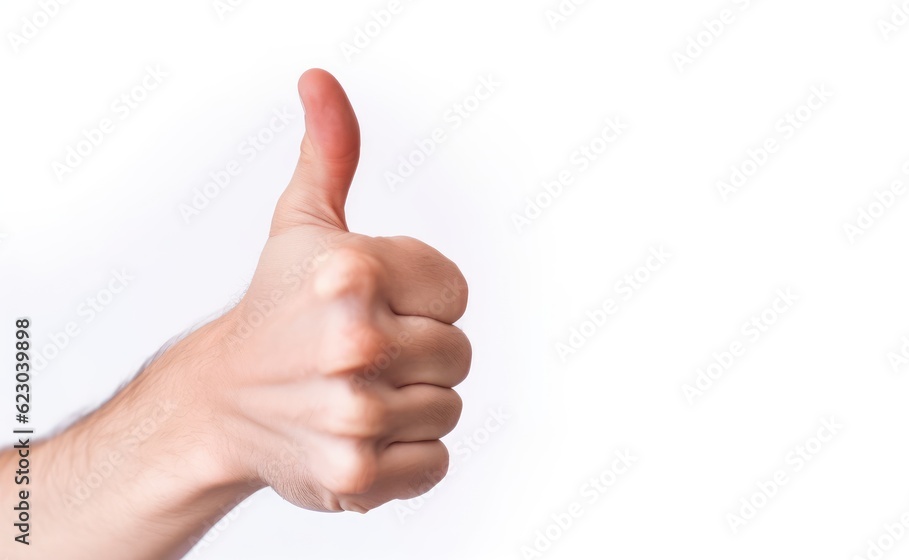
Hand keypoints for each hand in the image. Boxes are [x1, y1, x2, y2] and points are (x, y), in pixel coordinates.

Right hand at [196, 69, 471, 512]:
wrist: (220, 403)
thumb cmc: (275, 308)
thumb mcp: (301, 224)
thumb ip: (330, 152)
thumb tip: (321, 82)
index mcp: (347, 273)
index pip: (457, 293)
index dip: (421, 298)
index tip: (372, 303)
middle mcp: (351, 343)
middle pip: (458, 354)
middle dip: (418, 353)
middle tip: (360, 353)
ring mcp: (353, 414)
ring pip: (448, 408)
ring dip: (410, 404)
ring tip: (355, 391)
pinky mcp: (356, 475)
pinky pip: (434, 463)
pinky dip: (405, 456)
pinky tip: (359, 434)